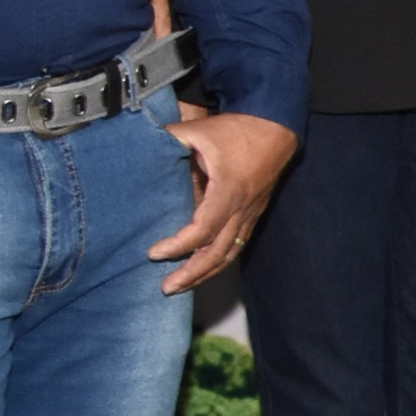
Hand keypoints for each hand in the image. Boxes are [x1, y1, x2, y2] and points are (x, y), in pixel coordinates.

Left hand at [150, 111, 298, 293]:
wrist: (276, 128)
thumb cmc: (238, 130)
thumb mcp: (200, 130)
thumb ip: (170, 138)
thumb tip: (139, 144)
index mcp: (228, 190)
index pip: (202, 229)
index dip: (178, 245)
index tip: (154, 253)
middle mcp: (241, 208)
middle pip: (217, 253)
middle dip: (192, 273)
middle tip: (166, 287)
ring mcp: (250, 213)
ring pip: (229, 254)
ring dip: (205, 273)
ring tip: (181, 286)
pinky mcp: (253, 214)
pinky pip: (236, 245)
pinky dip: (218, 261)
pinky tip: (203, 269)